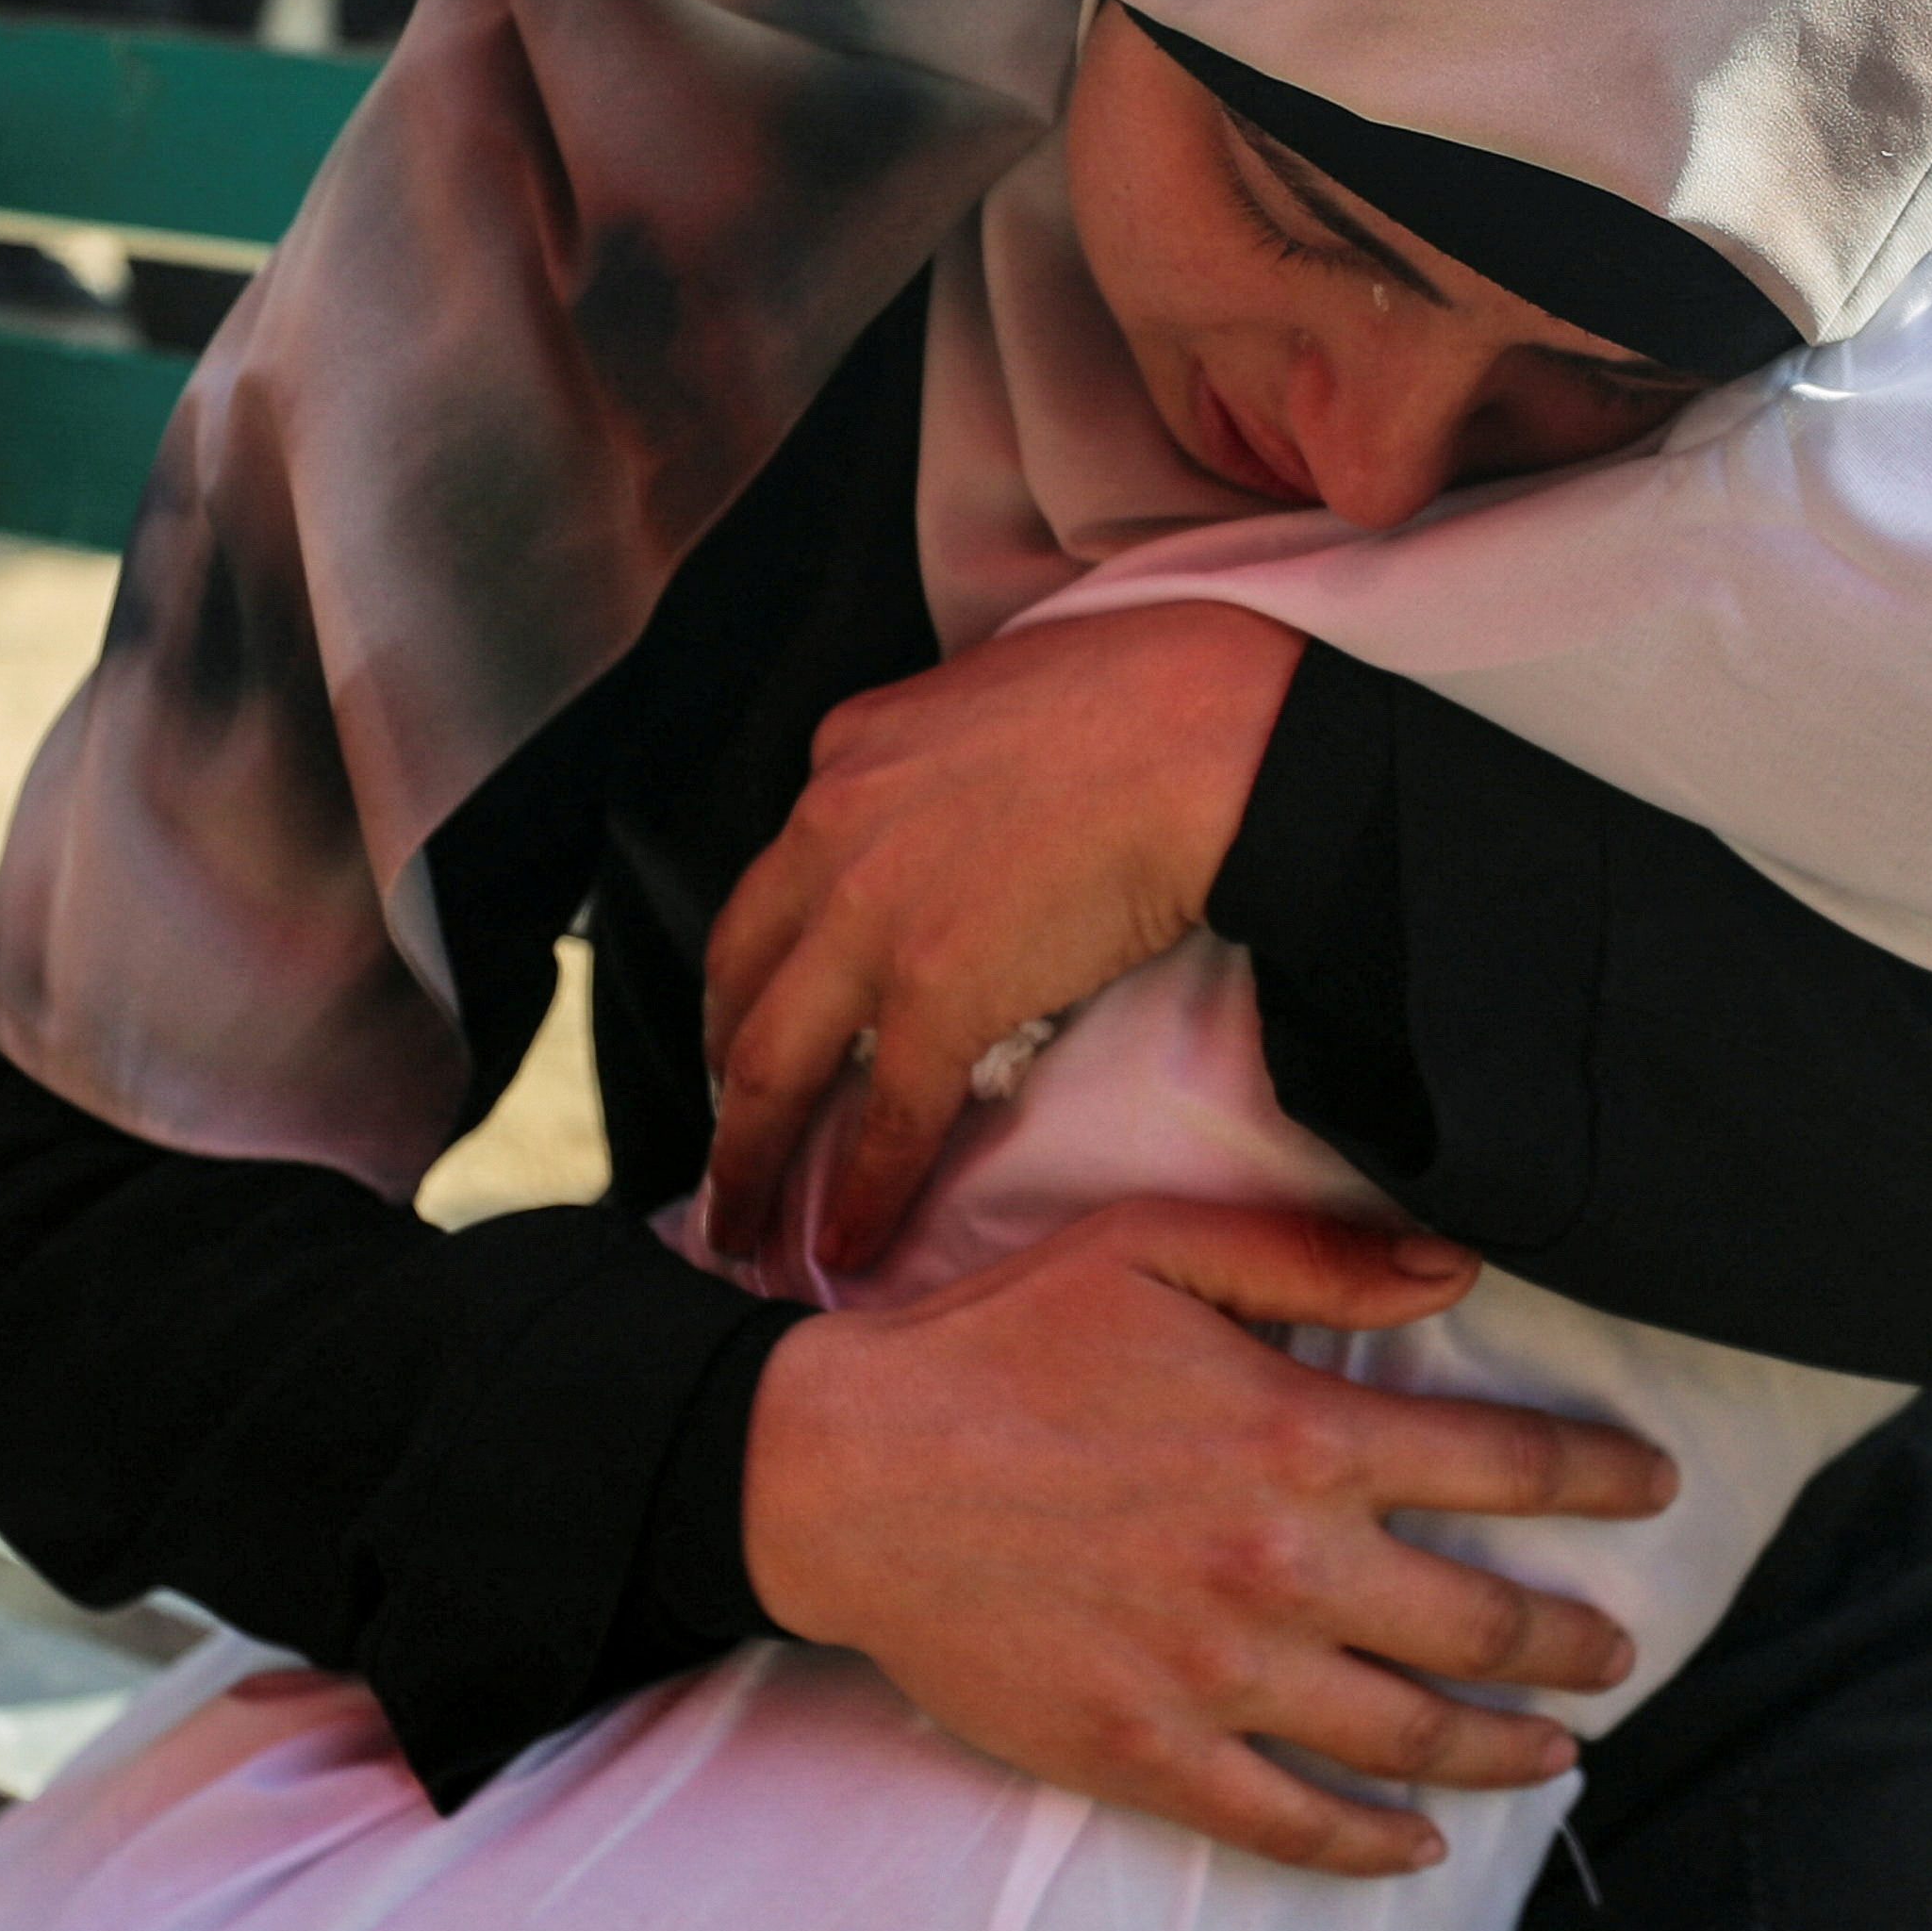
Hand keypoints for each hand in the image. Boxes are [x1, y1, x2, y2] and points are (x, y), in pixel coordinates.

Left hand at [704, 600, 1306, 1268]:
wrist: (1212, 734)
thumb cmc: (1152, 693)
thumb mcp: (999, 687)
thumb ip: (949, 753)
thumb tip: (967, 793)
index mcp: (850, 753)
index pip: (776, 877)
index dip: (760, 963)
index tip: (758, 1016)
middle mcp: (832, 832)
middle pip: (739, 979)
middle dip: (719, 1072)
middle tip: (724, 1137)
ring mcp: (875, 917)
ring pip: (772, 1066)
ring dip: (750, 1159)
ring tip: (741, 1226)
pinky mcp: (940, 992)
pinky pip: (883, 1117)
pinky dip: (861, 1191)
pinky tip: (848, 1243)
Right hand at [740, 1202, 1679, 1872]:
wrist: (842, 1473)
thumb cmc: (996, 1342)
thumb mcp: (1155, 1248)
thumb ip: (1316, 1258)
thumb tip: (1458, 1267)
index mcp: (1301, 1435)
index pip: (1507, 1462)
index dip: (1599, 1476)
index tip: (1653, 1487)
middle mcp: (1284, 1568)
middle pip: (1486, 1622)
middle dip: (1576, 1641)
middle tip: (1621, 1650)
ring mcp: (1221, 1676)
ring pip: (1412, 1738)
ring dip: (1507, 1750)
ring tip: (1560, 1756)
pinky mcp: (1150, 1755)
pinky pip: (1293, 1826)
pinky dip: (1374, 1848)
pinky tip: (1423, 1850)